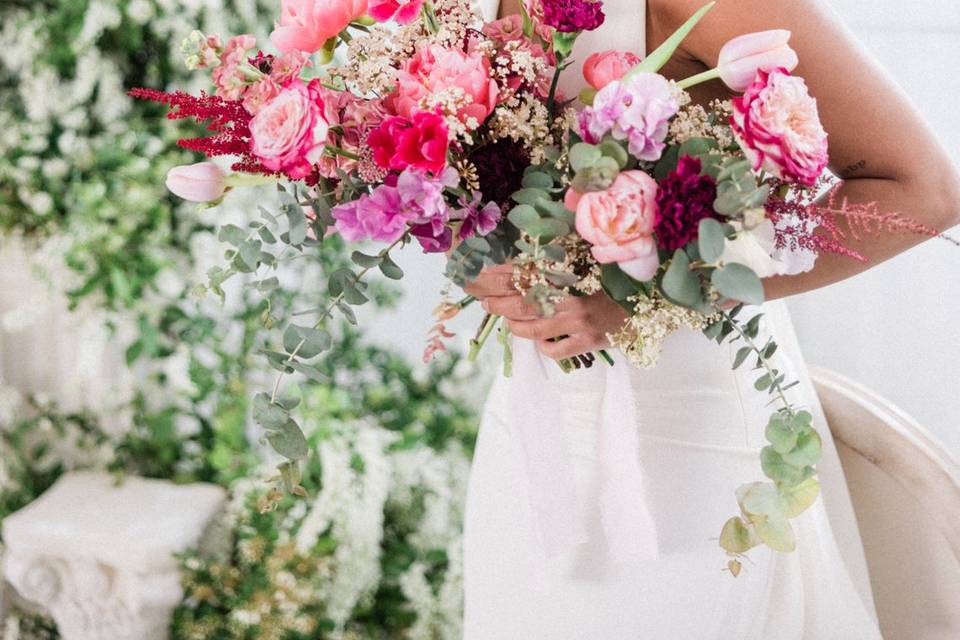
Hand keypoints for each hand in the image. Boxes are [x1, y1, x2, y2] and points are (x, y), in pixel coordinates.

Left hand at [465, 264, 626, 360]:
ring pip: (534, 329)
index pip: (528, 277)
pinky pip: (555, 351)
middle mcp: (574, 300)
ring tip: (509, 323)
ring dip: (515, 327)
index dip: (502, 277)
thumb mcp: (590, 270)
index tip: (484, 277)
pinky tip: (543, 341)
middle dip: (499, 304)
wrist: (653, 302)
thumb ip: (562, 271)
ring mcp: (580, 324)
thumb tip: (529, 272)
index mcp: (573, 277)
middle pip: (524, 303)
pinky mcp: (588, 343)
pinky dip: (543, 347)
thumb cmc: (619, 284)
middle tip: (486, 302)